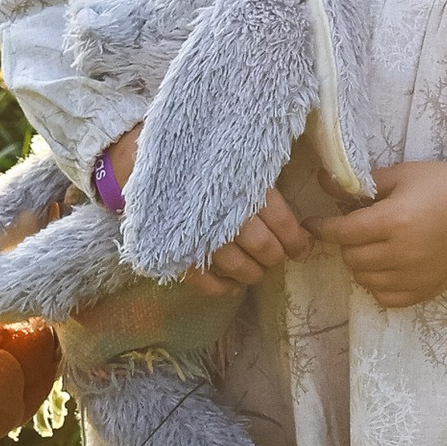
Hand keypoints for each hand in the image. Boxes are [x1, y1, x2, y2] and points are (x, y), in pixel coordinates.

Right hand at [86, 128, 313, 302]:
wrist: (144, 158)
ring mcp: (200, 236)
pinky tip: (233, 286)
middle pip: (263, 248)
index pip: (282, 223)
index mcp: (244, 187)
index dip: (296, 240)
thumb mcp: (240, 157)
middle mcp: (225, 214)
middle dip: (275, 257)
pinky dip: (222, 288)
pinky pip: (205, 282)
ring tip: (256, 270)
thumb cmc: (202, 157)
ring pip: (238, 267)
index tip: (303, 246)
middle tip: (277, 256)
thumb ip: (264, 177)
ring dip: (252, 273)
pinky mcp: (177, 253)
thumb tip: (295, 203)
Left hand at [317, 154, 446, 311]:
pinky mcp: (427, 290)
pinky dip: (378, 284)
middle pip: (351, 257)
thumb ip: (362, 184)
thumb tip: (323, 184)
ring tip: (373, 246)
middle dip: (347, 242)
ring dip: (361, 263)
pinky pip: (385, 298)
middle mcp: (405, 253)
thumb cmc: (443, 184)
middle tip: (357, 228)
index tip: (313, 223)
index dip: (322, 227)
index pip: (343, 232)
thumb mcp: (402, 174)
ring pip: (364, 280)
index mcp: (397, 220)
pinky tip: (387, 267)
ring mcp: (416, 276)